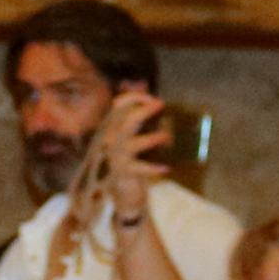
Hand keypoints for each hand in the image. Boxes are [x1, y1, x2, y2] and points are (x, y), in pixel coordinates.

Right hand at [98, 87, 169, 222]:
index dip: (134, 98)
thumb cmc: (132, 161)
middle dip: (143, 110)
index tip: (153, 98)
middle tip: (160, 105)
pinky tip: (166, 168)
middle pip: (124, 120)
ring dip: (151, 138)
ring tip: (167, 138)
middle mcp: (111, 141)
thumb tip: (142, 84)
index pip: (118, 106)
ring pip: (131, 143)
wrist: (124, 195)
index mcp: (112, 129)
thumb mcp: (134, 135)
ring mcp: (116, 157)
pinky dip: (153, 168)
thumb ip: (137, 112)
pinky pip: (139, 168)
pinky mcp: (123, 173)